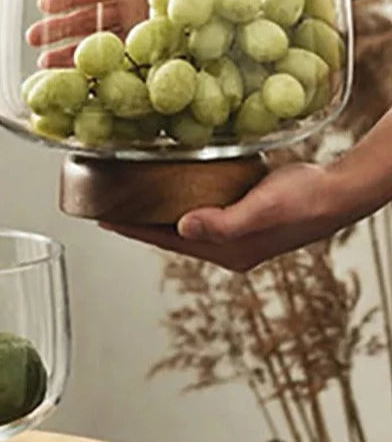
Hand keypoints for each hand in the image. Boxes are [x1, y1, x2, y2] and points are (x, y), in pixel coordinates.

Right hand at [25, 0, 204, 67]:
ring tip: (45, 67)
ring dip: (69, 56)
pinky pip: (120, 68)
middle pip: (85, 22)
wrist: (247, 0)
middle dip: (57, 31)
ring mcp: (140, 38)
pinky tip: (79, 82)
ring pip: (96, 47)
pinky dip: (98, 76)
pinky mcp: (152, 60)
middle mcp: (131, 12)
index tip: (43, 5)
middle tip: (33, 41)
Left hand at [100, 163, 347, 271]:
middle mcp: (225, 248)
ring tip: (132, 199)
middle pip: (168, 236)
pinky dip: (181, 203)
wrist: (339, 193)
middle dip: (138, 224)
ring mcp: (234, 236)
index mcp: (224, 250)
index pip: (164, 241)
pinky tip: (173, 190)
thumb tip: (183, 228)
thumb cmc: (304, 199)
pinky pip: (201, 213)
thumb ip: (223, 223)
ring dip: (157, 215)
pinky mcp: (242, 219)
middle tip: (108, 207)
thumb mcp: (262, 208)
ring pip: (183, 225)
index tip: (102, 218)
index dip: (132, 229)